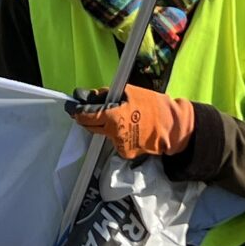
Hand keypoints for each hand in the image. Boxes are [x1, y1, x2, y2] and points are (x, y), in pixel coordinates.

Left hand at [67, 83, 195, 158]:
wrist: (173, 128)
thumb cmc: (154, 106)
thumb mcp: (130, 92)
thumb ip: (107, 94)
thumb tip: (91, 96)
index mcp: (112, 117)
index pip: (85, 116)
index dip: (76, 111)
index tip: (71, 107)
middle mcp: (113, 134)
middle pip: (91, 127)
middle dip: (87, 118)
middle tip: (89, 109)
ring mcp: (119, 145)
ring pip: (104, 134)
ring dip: (105, 126)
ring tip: (122, 117)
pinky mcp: (126, 153)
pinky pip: (115, 141)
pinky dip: (118, 134)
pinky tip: (131, 128)